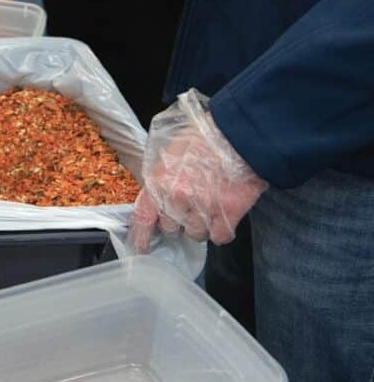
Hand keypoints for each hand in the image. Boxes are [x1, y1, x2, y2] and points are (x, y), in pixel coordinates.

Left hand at [130, 90, 267, 252]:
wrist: (239, 134)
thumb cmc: (205, 136)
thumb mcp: (171, 150)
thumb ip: (161, 176)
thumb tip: (157, 194)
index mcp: (159, 180)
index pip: (144, 215)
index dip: (142, 234)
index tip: (142, 247)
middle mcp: (176, 197)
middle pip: (171, 228)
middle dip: (180, 220)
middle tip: (192, 207)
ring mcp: (202, 207)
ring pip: (196, 234)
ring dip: (203, 225)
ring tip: (212, 205)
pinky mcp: (227, 214)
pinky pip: (219, 237)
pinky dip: (222, 230)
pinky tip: (226, 214)